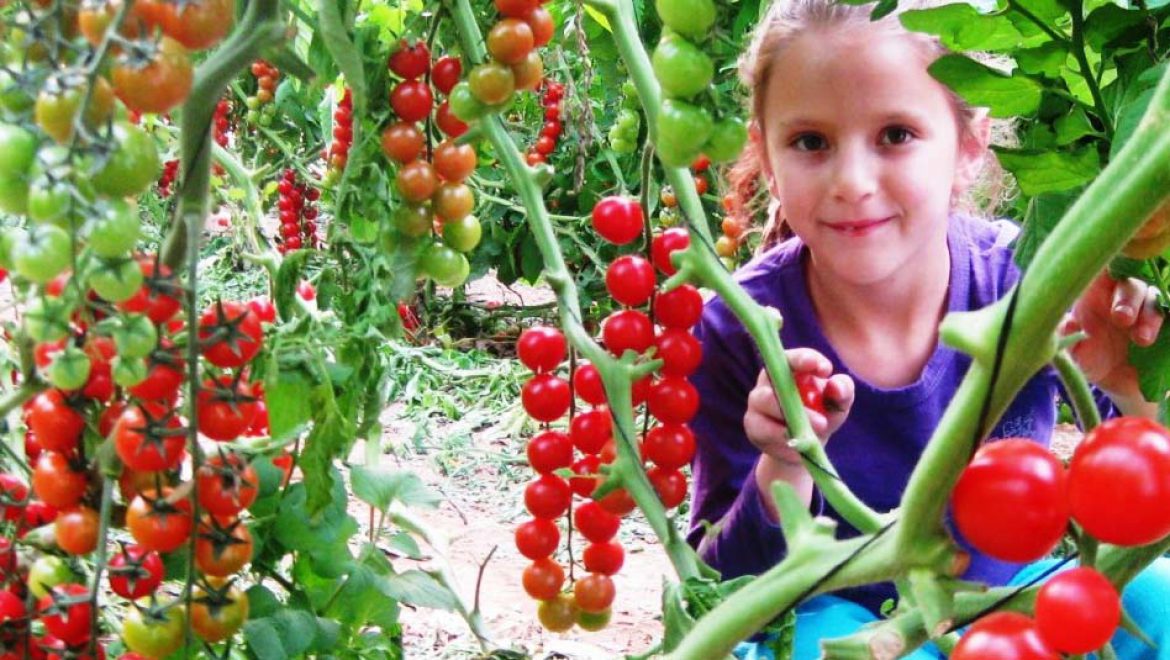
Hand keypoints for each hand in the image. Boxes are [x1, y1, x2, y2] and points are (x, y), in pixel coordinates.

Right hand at [744, 348, 854, 465]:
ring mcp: (757, 404)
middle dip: (800, 403)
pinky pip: (765, 432)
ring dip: (790, 424)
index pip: (793, 358)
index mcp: (789, 368)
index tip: (825, 370)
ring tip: (811, 439)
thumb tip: (836, 385)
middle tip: (823, 422)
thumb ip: (843, 390)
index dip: (806, 360)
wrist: (804, 444)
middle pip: (776, 382)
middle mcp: (768, 382)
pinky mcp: (753, 426)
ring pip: (767, 406)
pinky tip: (798, 450)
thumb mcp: (838, 403)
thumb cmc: (822, 413)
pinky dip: (784, 442)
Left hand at [1063, 272, 1163, 399]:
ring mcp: (1146, 311)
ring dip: (1150, 316)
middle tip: (1122, 318)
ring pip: (1154, 300)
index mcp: (1094, 297)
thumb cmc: (1090, 362)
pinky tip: (1163, 334)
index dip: (1105, 270)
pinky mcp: (1165, 326)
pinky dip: (1169, 320)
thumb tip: (1067, 323)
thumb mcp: (1075, 355)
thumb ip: (1068, 340)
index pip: (1101, 274)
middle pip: (1130, 286)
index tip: (1105, 278)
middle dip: (1128, 299)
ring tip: (1141, 339)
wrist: (1116, 385)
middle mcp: (1122, 298)